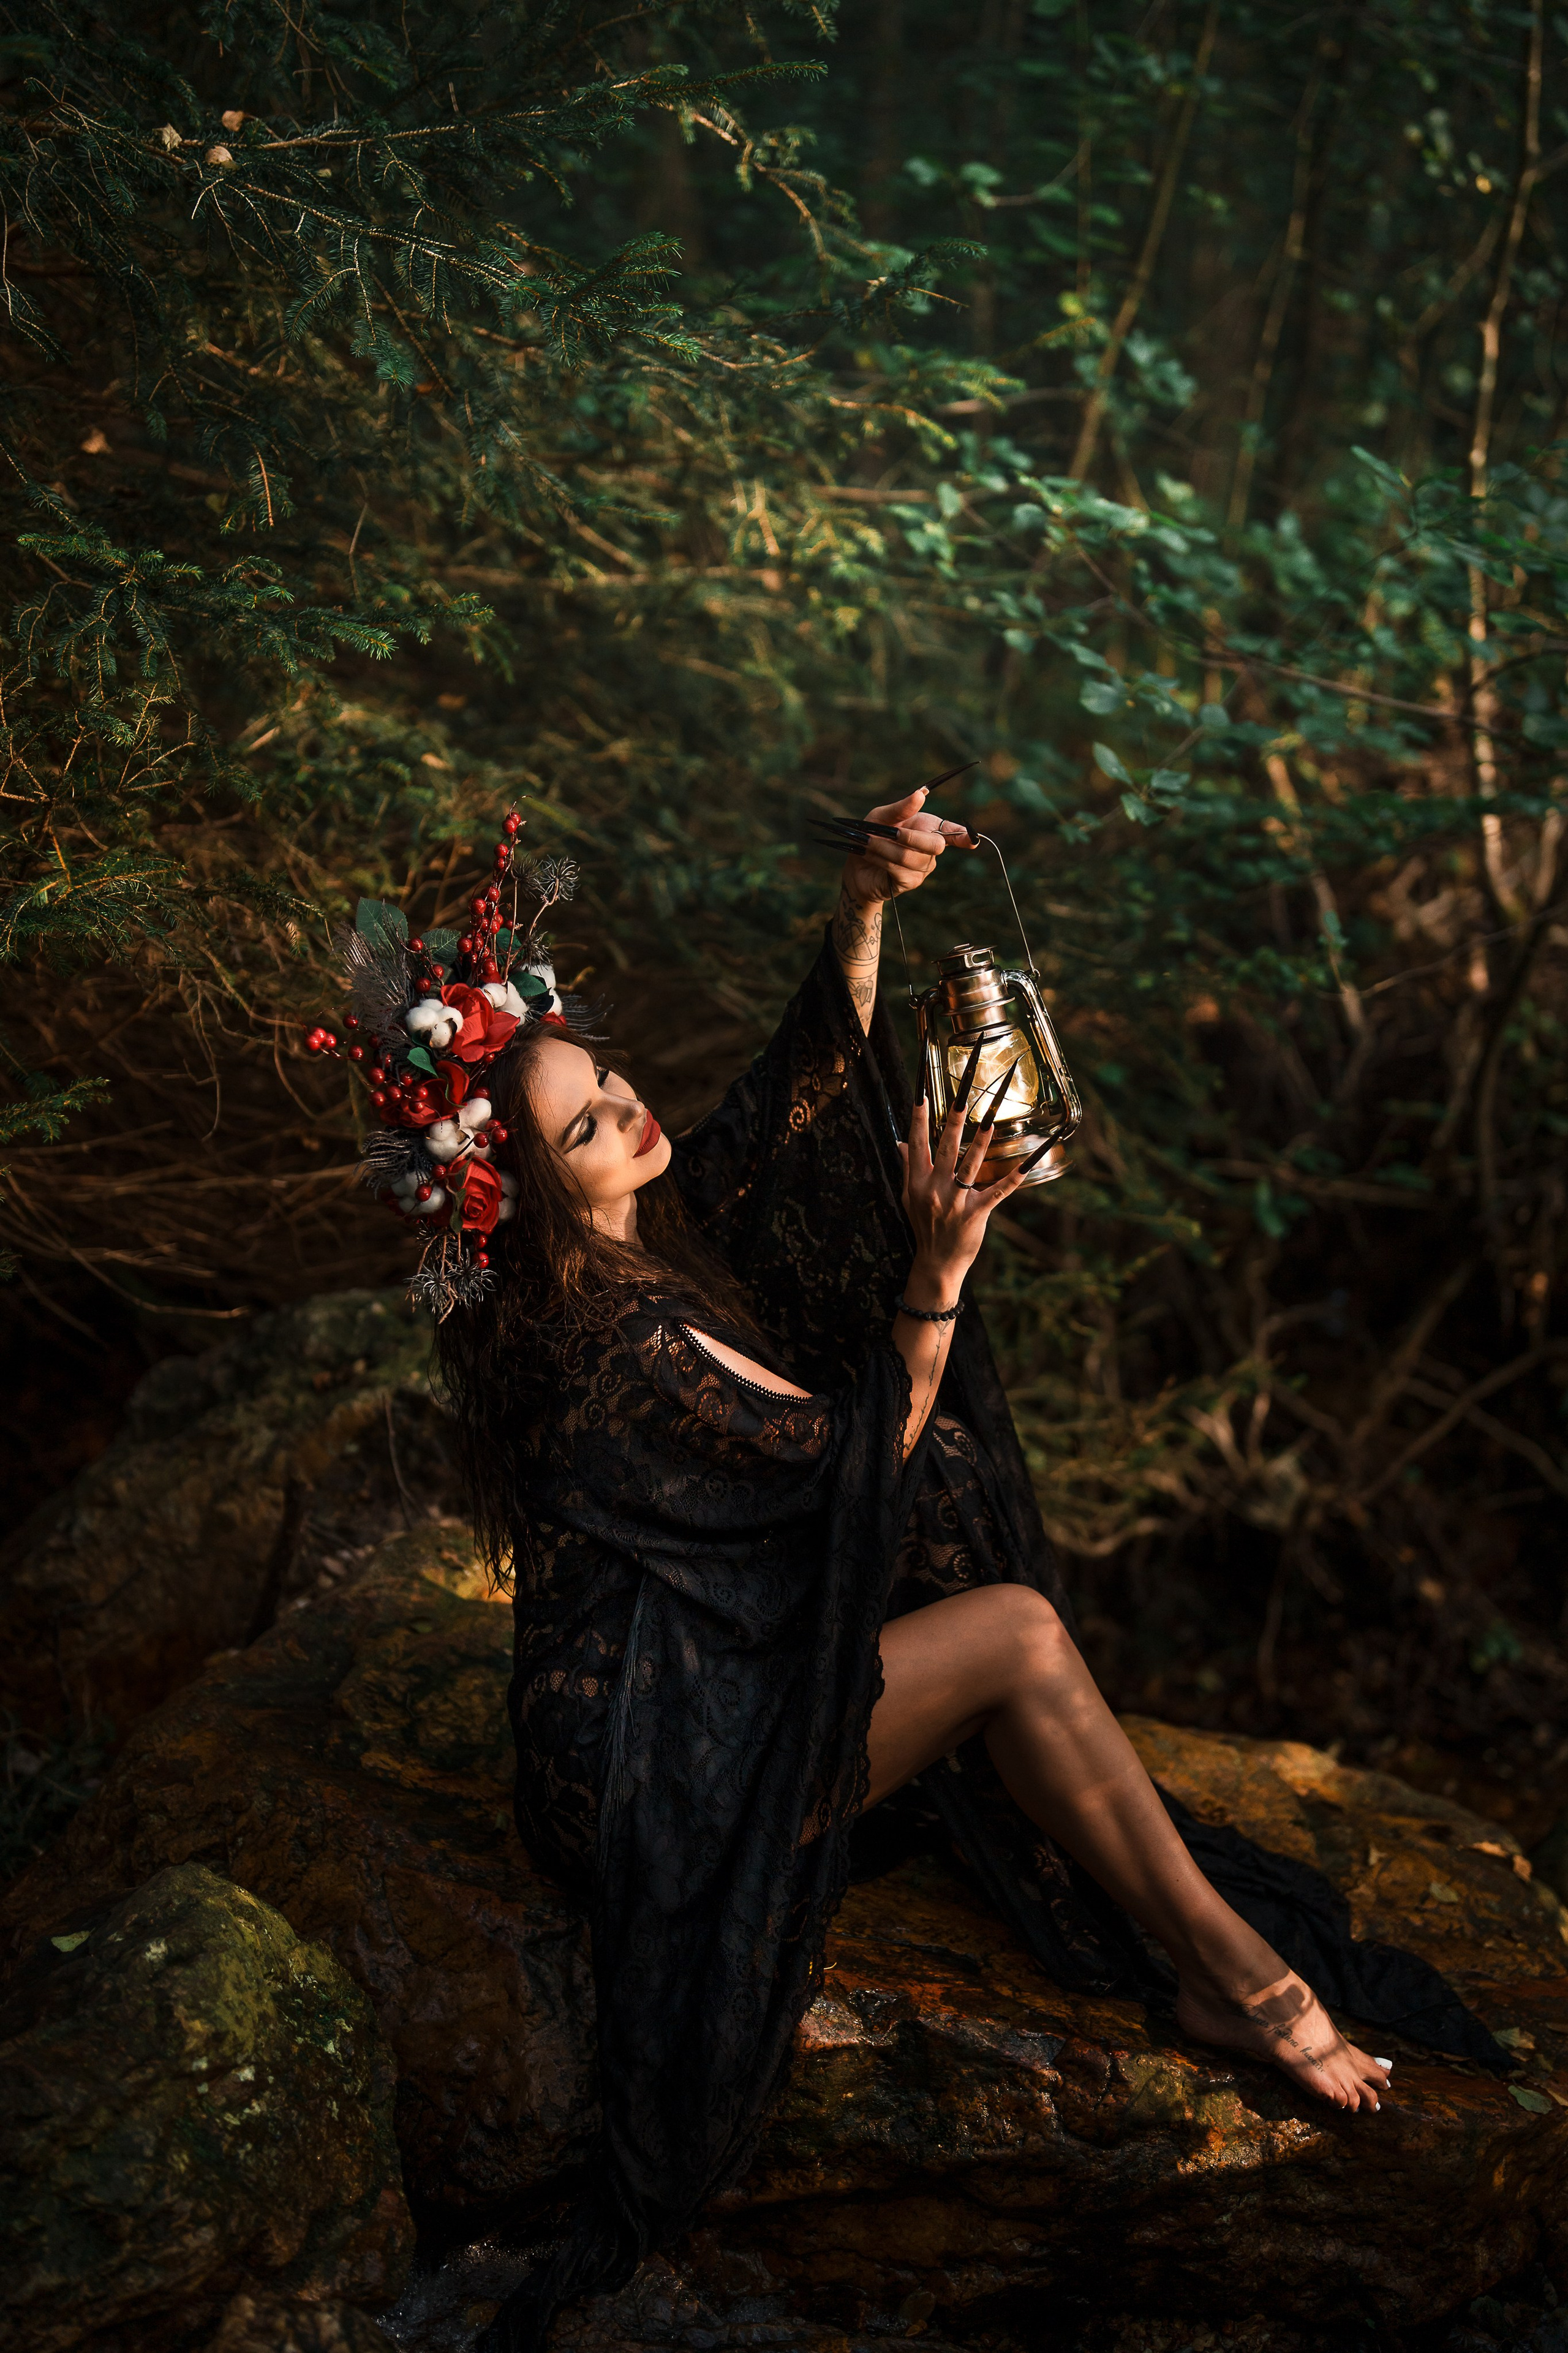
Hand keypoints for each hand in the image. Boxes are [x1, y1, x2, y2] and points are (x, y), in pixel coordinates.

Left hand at [839, 783, 974, 912]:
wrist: (855, 864)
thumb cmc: (871, 834)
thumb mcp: (881, 816)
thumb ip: (901, 808)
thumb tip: (920, 794)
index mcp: (929, 827)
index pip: (954, 832)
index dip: (965, 836)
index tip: (972, 840)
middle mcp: (931, 848)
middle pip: (936, 845)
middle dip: (911, 837)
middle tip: (890, 832)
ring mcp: (923, 867)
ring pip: (911, 858)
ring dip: (886, 848)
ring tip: (869, 842)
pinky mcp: (910, 882)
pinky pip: (900, 870)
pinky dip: (882, 859)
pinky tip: (871, 855)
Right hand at [896, 1059, 1040, 1301]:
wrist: (936, 1264)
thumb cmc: (924, 1227)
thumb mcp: (909, 1197)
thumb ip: (907, 1168)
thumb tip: (900, 1142)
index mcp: (918, 1182)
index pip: (917, 1144)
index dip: (919, 1119)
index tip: (921, 1093)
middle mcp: (936, 1189)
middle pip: (945, 1148)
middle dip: (953, 1119)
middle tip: (961, 1093)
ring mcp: (957, 1202)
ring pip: (970, 1166)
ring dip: (980, 1142)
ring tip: (990, 1119)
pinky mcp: (978, 1213)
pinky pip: (999, 1191)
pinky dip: (1014, 1177)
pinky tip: (1028, 1163)